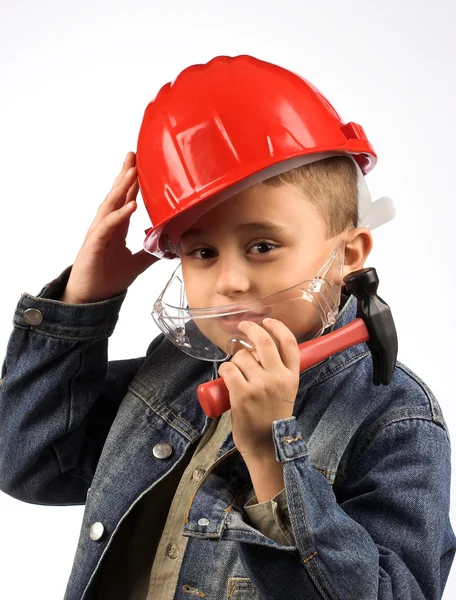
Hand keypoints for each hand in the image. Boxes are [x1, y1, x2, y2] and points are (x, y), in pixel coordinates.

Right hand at [60, 152, 157, 303]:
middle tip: (133, 155)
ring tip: (132, 173)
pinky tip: (131, 206)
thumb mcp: (136, 265)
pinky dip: (119, 215)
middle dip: (124, 175)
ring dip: (121, 189)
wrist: (89, 299)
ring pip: (110, 206)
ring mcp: (98, 234)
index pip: (125, 200)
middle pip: (116, 196)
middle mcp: (105, 226)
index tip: (140, 164)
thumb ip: (150, 254)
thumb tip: (169, 247)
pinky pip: (107, 227)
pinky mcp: (93, 246)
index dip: (132, 183)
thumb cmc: (106, 279)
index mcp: (115, 228)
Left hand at [218, 318, 299, 460]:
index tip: (267, 320)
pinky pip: (229, 369)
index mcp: (292, 376)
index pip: (289, 343)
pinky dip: (224, 370)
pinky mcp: (243, 394)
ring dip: (235, 360)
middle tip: (243, 326)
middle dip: (250, 328)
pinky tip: (227, 378)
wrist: (266, 445)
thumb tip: (258, 350)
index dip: (277, 327)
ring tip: (236, 374)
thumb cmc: (272, 418)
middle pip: (264, 341)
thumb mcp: (286, 392)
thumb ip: (279, 372)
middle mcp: (278, 377)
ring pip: (241, 356)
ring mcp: (260, 385)